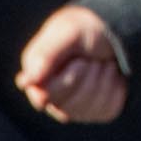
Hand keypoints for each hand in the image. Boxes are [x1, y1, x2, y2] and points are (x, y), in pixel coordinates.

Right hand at [16, 5, 128, 122]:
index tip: (80, 62)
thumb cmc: (84, 29)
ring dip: (102, 78)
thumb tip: (26, 82)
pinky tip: (109, 73)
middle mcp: (50, 97)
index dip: (68, 79)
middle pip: (69, 105)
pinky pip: (108, 109)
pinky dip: (115, 86)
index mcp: (36, 77)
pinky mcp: (96, 111)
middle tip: (88, 57)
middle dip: (86, 75)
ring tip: (99, 62)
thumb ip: (47, 54)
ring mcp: (73, 108)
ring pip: (90, 107)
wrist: (113, 30)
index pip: (45, 96)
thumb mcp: (68, 32)